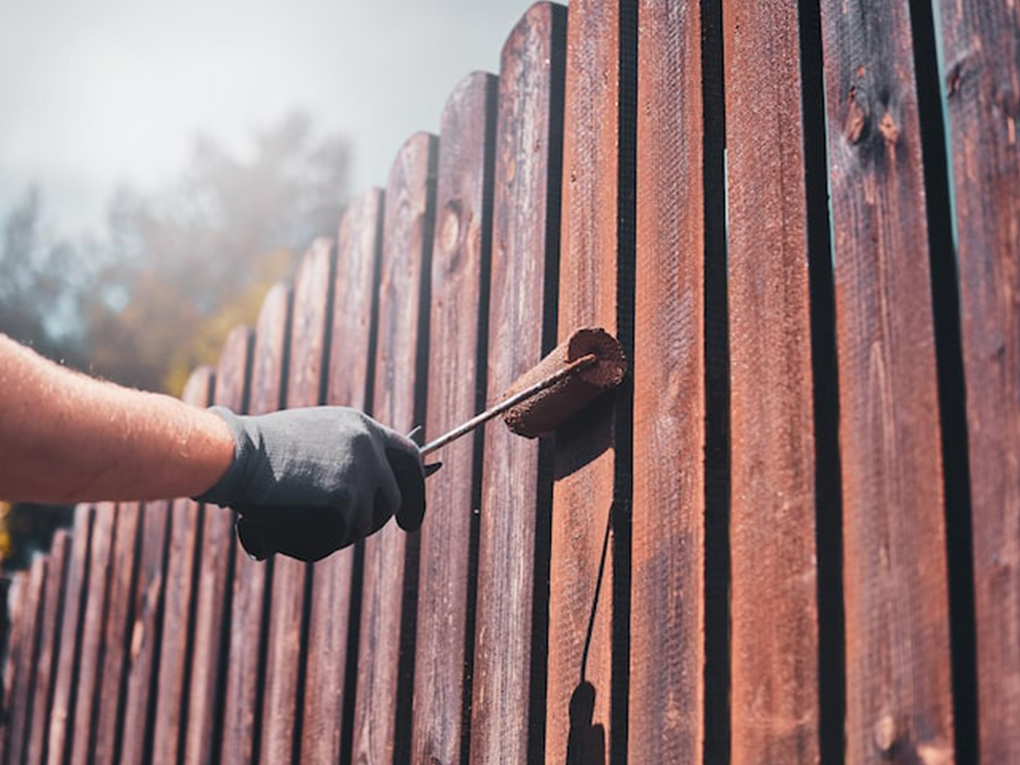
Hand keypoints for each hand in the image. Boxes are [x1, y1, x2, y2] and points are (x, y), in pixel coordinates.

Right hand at [195, 406, 424, 560]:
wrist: (236, 454)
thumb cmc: (256, 449)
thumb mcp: (311, 437)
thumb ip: (341, 456)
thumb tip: (359, 492)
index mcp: (361, 427)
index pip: (407, 457)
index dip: (415, 487)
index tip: (410, 514)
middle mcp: (369, 448)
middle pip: (393, 499)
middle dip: (382, 520)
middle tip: (363, 531)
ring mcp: (361, 474)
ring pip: (364, 523)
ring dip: (340, 531)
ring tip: (303, 519)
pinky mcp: (346, 501)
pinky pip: (340, 536)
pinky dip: (319, 540)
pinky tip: (293, 527)